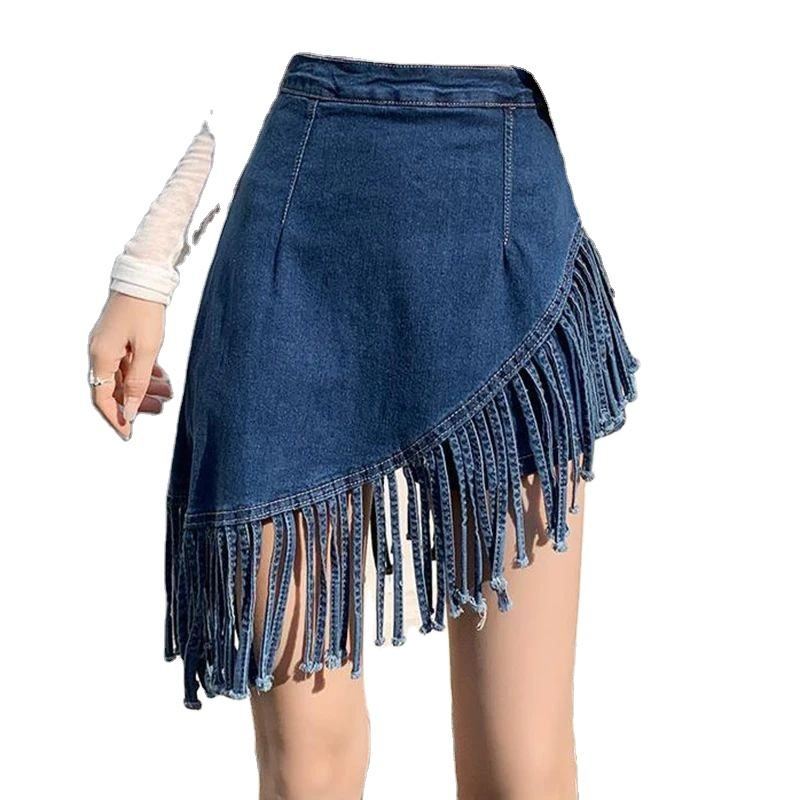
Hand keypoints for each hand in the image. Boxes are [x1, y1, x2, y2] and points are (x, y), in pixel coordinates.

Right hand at [88, 291, 171, 439]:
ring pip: (124, 377)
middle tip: (160, 410)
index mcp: (101, 356)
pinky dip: (144, 373)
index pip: (102, 398)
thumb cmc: (146, 311)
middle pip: (113, 389)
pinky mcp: (119, 338)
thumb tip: (129, 411)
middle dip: (136, 403)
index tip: (129, 434)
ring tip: (168, 394)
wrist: (144, 278)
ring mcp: (108, 345)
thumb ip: (138, 383)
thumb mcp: (147, 350)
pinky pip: (129, 364)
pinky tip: (162, 378)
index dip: (116, 418)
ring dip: (144, 388)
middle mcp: (99, 352)